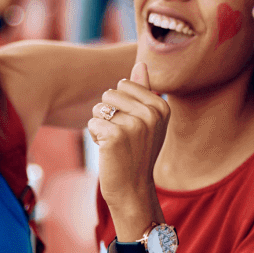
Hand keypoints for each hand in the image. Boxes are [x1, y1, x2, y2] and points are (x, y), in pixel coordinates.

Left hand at [87, 62, 169, 226]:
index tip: (132, 127)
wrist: (133, 189)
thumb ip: (144, 91)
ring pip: (99, 107)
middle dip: (108, 114)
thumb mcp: (147, 121)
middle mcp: (151, 113)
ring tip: (115, 143)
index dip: (121, 105)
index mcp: (161, 106)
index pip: (124, 85)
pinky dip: (95, 137)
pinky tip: (108, 151)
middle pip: (110, 93)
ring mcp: (135, 124)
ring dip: (101, 125)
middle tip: (122, 137)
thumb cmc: (137, 153)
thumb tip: (142, 63)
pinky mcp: (116, 135)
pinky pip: (92, 123)